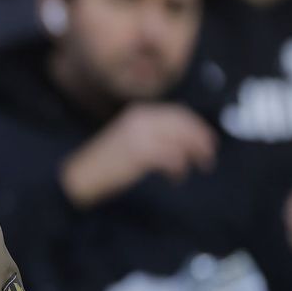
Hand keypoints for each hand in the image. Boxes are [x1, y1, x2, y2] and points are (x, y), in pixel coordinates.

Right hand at [59, 103, 216, 208]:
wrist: (82, 174)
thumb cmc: (107, 162)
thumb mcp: (130, 138)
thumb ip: (153, 133)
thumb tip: (184, 140)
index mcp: (140, 112)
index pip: (178, 113)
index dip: (197, 126)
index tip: (209, 141)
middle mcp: (142, 119)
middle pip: (183, 124)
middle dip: (200, 140)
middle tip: (209, 158)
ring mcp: (141, 134)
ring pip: (180, 140)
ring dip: (194, 154)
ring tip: (198, 167)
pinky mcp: (140, 152)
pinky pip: (171, 157)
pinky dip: (178, 168)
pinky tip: (176, 178)